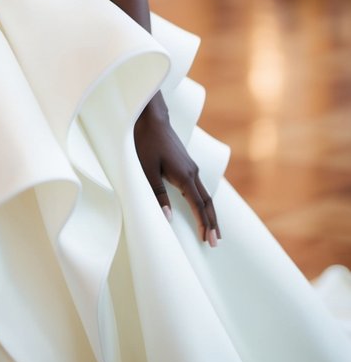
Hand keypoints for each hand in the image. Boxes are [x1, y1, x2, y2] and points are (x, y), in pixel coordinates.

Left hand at [134, 95, 220, 246]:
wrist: (151, 118)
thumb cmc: (146, 143)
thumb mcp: (147, 170)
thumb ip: (157, 194)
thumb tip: (168, 218)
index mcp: (184, 176)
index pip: (198, 206)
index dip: (203, 224)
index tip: (207, 240)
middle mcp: (192, 172)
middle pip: (208, 202)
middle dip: (212, 223)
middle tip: (216, 242)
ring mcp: (191, 167)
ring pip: (206, 194)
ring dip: (211, 213)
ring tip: (215, 230)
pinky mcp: (187, 163)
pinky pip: (200, 187)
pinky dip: (205, 202)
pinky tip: (203, 207)